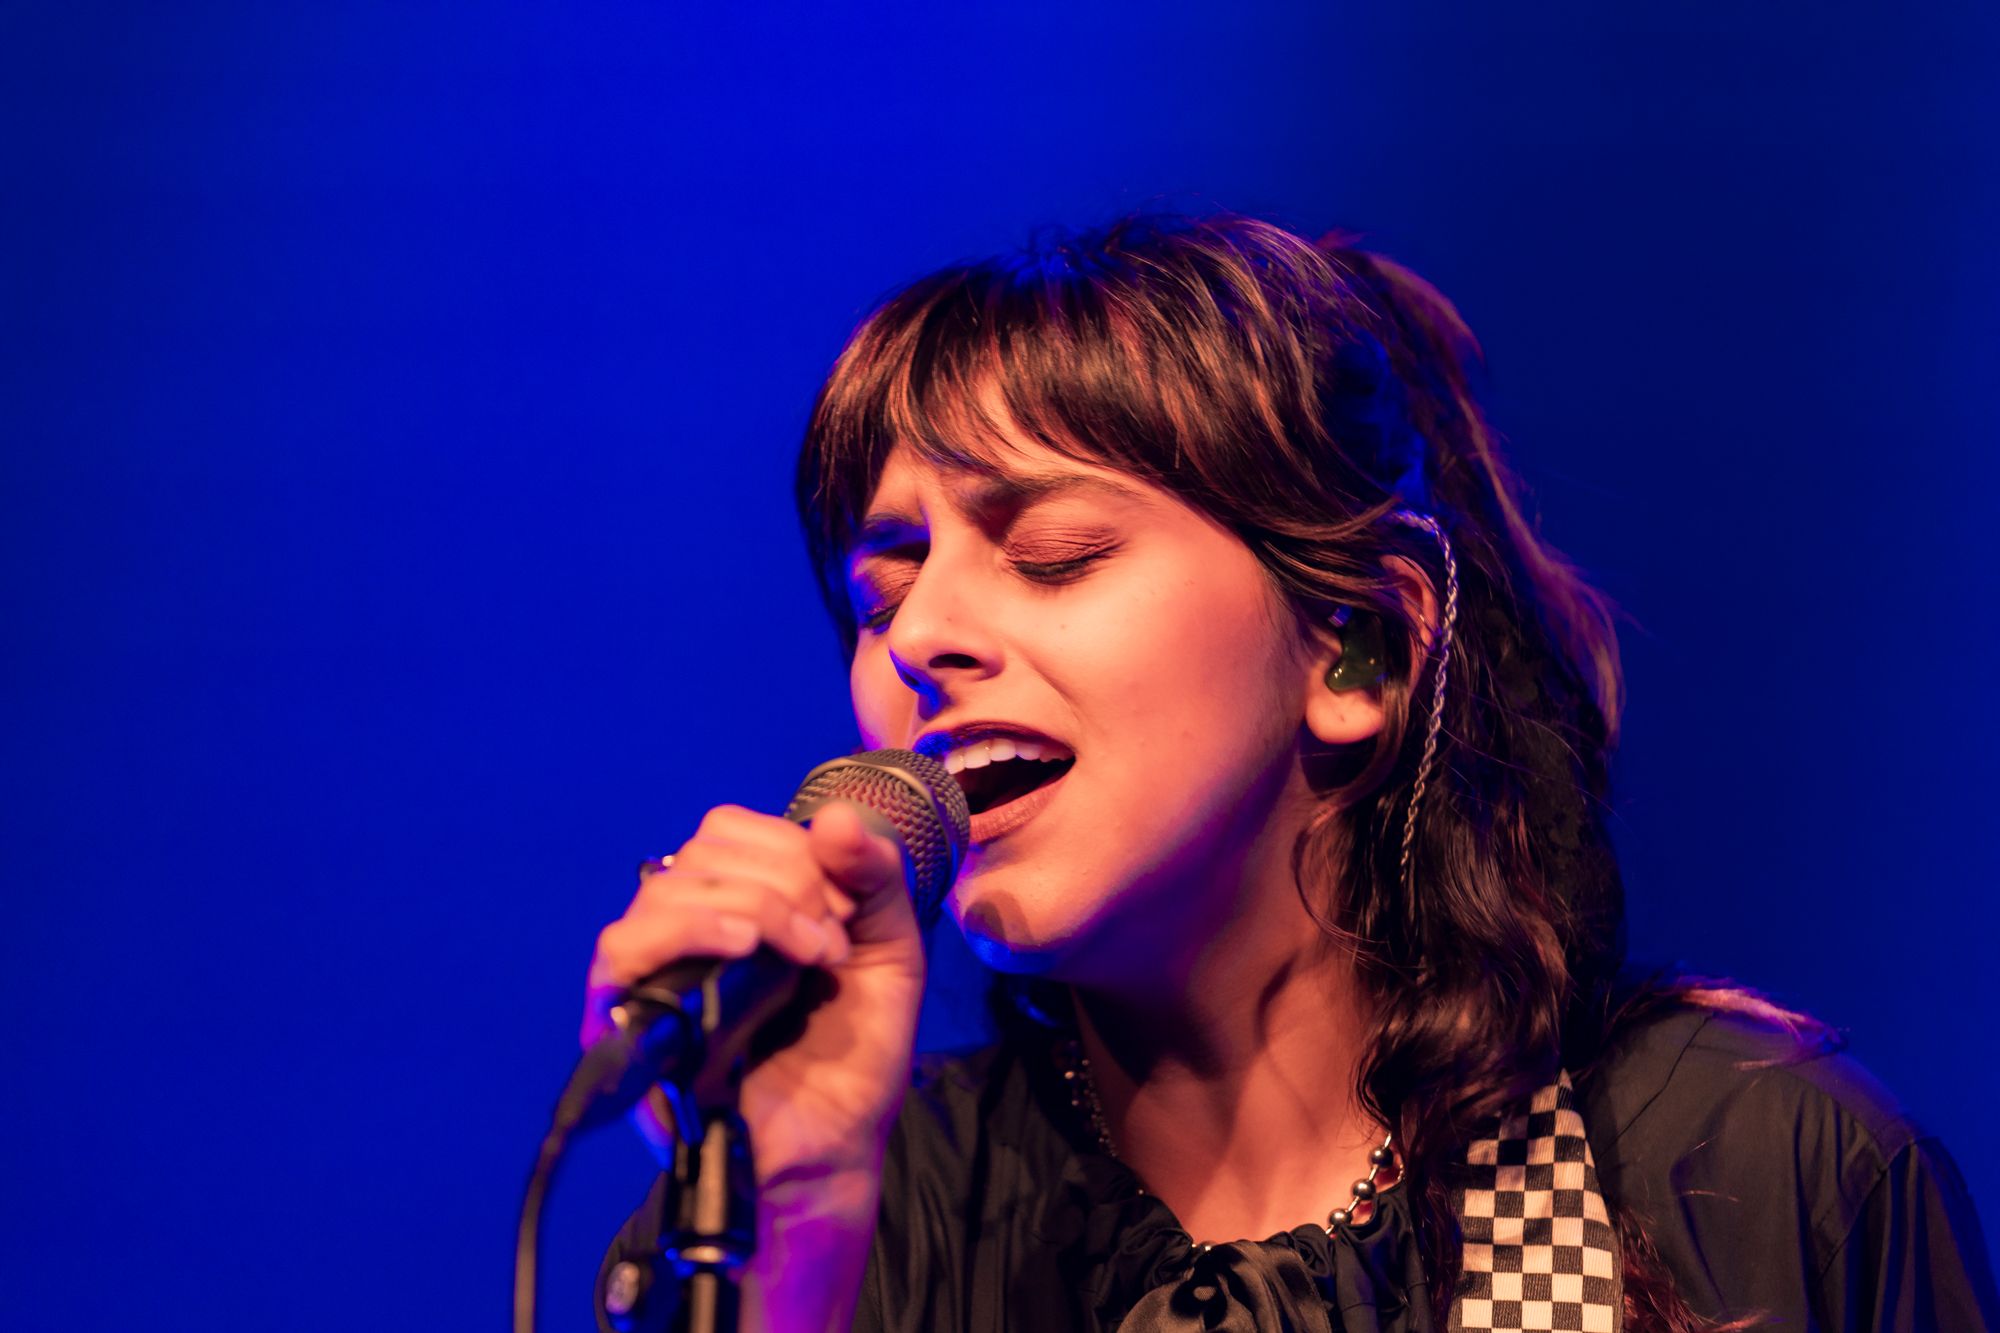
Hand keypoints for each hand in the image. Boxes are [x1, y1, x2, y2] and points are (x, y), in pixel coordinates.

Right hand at [583, 799, 925, 1202]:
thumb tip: (833, 814)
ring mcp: (651, 973)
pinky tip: (744, 946)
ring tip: (805, 954)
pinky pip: (625, 949)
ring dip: (751, 906)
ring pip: (665, 892)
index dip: (792, 853)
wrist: (833, 1143)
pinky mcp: (624, 1020)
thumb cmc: (854, 1052)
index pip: (730, 832)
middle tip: (830, 943)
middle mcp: (684, 929)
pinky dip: (689, 929)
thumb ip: (875, 876)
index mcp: (735, 902)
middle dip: (784, 882)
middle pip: (702, 854)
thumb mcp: (889, 950)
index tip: (844, 912)